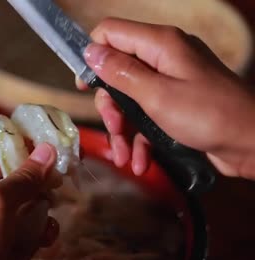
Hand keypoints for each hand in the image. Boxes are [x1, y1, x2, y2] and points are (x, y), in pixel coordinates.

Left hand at [0, 143, 59, 259]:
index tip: (59, 137)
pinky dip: (44, 230)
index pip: (0, 153)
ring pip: (31, 203)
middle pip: (19, 178)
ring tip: (52, 206)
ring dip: (44, 204)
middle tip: (68, 170)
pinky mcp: (13, 246)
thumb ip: (22, 178)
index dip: (29, 144)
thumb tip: (48, 149)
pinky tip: (47, 236)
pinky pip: (34, 229)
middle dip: (41, 176)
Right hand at [79, 18, 254, 179]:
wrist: (254, 144)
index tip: (85, 85)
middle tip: (113, 128)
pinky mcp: (176, 105)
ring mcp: (170, 82)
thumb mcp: (157, 95)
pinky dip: (140, 139)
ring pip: (129, 99)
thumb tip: (91, 52)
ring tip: (124, 157)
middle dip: (110, 105)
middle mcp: (163, 59)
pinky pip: (147, 115)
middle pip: (117, 72)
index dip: (93, 55)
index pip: (111, 32)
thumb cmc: (209, 116)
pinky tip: (140, 162)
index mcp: (159, 45)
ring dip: (123, 129)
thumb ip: (121, 72)